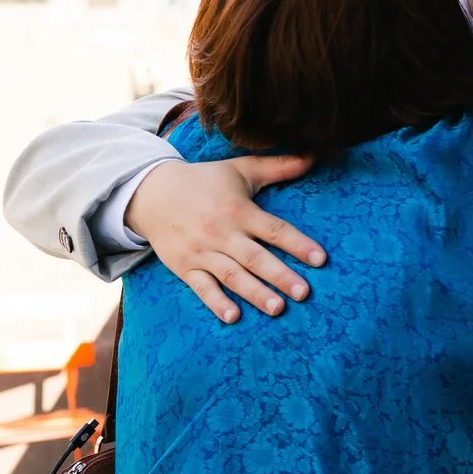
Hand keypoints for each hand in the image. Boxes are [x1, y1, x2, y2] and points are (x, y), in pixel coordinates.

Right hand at [127, 156, 324, 323]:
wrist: (151, 192)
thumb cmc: (203, 181)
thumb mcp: (239, 169)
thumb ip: (277, 167)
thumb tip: (312, 156)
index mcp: (239, 210)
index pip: (274, 230)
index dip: (298, 244)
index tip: (321, 259)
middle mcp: (222, 233)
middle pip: (255, 257)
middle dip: (280, 276)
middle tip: (303, 293)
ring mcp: (202, 251)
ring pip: (232, 275)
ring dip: (255, 293)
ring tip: (277, 308)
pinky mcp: (184, 266)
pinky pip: (202, 287)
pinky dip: (216, 302)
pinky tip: (233, 316)